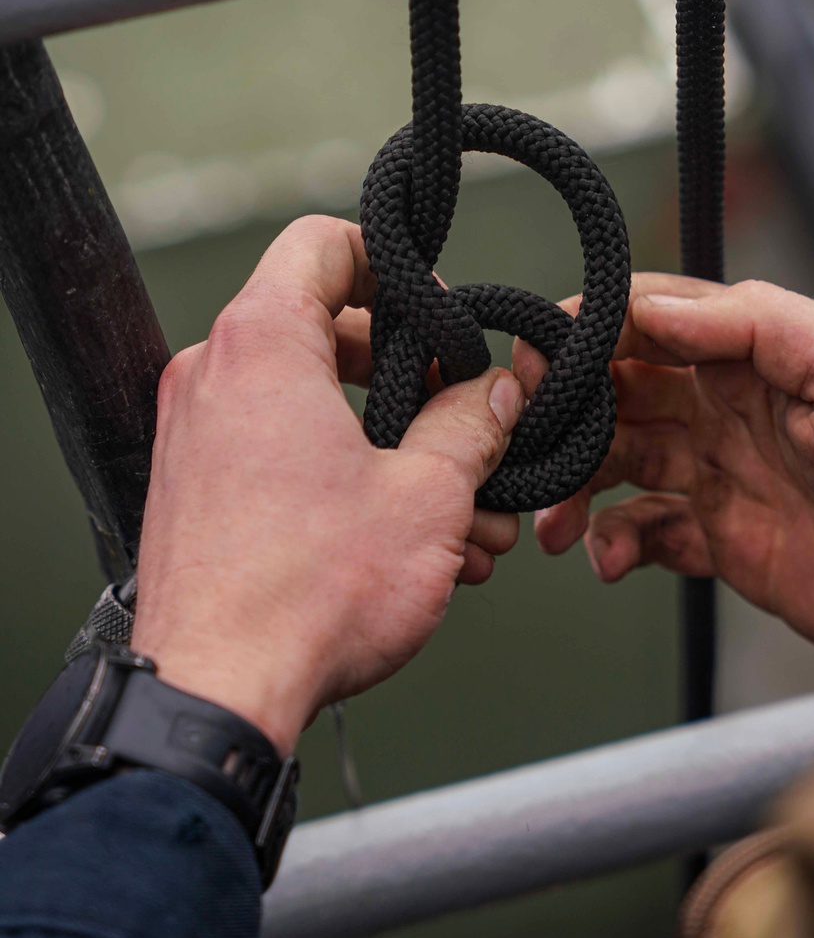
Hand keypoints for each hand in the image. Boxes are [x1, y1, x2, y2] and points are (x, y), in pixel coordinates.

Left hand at [132, 216, 522, 751]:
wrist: (219, 694)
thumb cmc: (310, 593)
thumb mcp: (428, 496)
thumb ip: (471, 426)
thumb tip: (494, 395)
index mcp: (263, 345)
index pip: (323, 243)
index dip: (395, 263)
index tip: (441, 312)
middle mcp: (214, 377)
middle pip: (326, 330)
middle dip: (414, 375)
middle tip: (467, 417)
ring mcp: (195, 437)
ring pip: (312, 406)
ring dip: (392, 444)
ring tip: (460, 508)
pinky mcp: (195, 493)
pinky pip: (280, 456)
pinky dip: (344, 479)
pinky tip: (410, 543)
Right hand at [517, 275, 813, 670]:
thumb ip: (757, 326)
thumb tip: (660, 304)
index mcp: (767, 351)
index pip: (657, 317)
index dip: (591, 327)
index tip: (537, 350)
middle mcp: (739, 406)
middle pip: (623, 388)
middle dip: (565, 407)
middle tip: (523, 440)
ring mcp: (731, 475)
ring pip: (621, 460)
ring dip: (575, 480)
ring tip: (550, 520)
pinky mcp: (732, 543)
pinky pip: (649, 533)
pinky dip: (615, 543)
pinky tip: (609, 559)